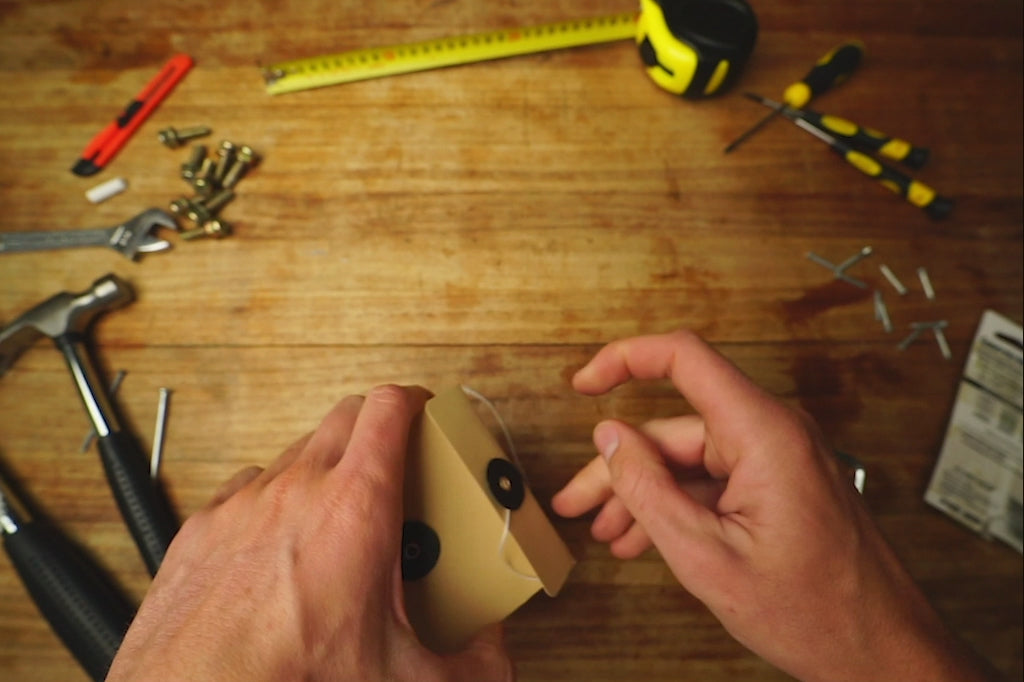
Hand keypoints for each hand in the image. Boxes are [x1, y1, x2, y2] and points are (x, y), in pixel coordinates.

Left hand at [107, 385, 513, 681]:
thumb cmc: (291, 679)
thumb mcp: (407, 680)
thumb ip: (473, 663)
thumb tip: (493, 654)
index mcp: (355, 507)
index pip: (388, 409)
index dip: (414, 401)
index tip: (426, 412)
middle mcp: (296, 489)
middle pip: (344, 416)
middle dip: (375, 426)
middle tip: (397, 466)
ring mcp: (243, 503)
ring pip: (295, 452)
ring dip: (325, 467)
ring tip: (341, 517)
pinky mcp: (202, 528)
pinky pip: (246, 488)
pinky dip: (273, 500)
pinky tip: (281, 544)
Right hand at [553, 331, 995, 681]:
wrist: (882, 651)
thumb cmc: (816, 612)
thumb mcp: (705, 556)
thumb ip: (648, 489)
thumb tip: (610, 438)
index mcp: (763, 434)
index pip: (683, 358)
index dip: (624, 359)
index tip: (584, 384)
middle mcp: (774, 433)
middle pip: (673, 428)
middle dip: (617, 467)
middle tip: (575, 504)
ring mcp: (778, 458)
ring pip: (688, 459)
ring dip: (643, 493)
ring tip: (605, 531)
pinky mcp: (780, 482)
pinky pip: (714, 480)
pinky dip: (677, 504)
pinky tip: (644, 537)